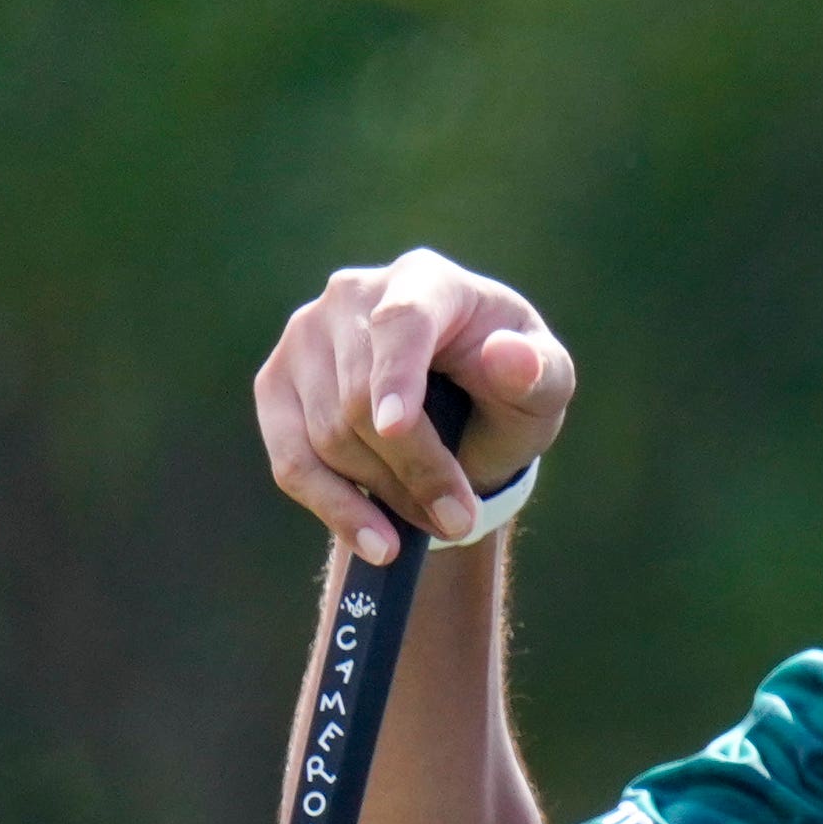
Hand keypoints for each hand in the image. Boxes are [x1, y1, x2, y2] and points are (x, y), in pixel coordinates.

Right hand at [253, 249, 577, 566]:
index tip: (394, 428)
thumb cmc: (510, 390)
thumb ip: (541, 373)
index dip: (394, 376)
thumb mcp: (545, 386)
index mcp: (425, 280)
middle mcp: (351, 294)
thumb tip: (508, 357)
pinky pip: (291, 460)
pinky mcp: (277, 386)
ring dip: (386, 495)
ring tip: (437, 522)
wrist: (466, 413)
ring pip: (327, 436)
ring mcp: (305, 337)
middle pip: (360, 397)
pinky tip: (376, 543)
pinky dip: (335, 509)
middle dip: (413, 470)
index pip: (400, 323)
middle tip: (459, 520)